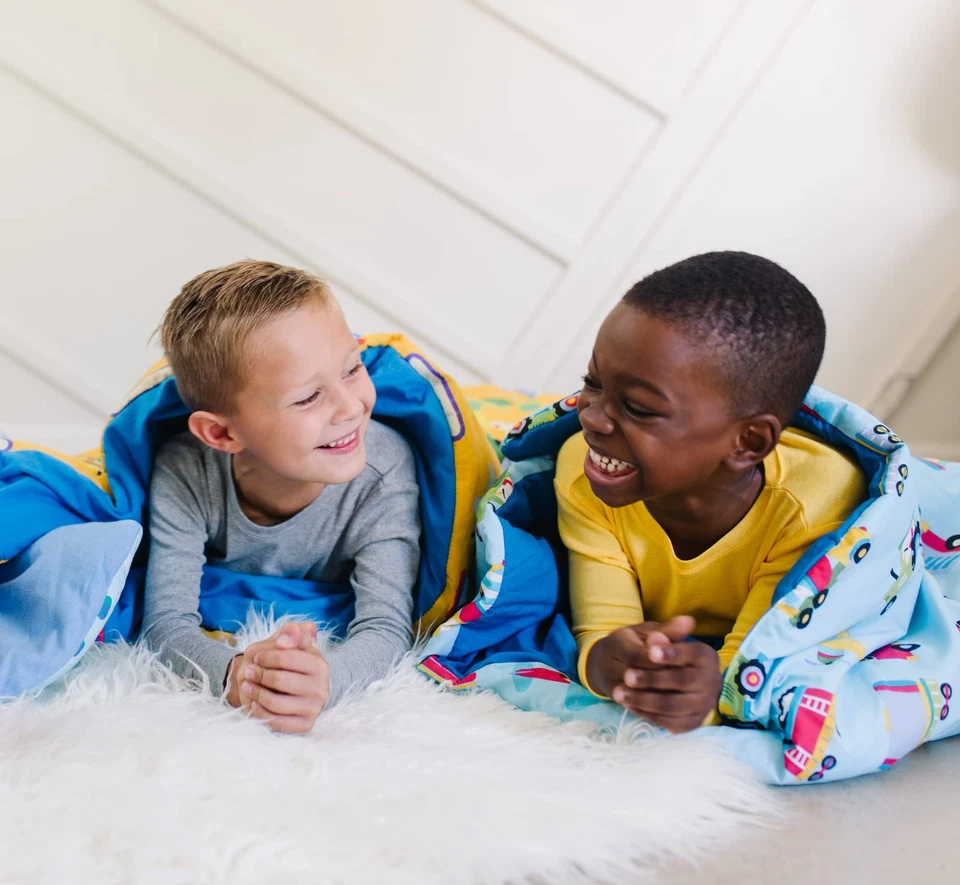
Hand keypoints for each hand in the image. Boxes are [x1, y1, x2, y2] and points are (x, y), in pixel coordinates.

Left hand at [227, 622, 329, 732]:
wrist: (303, 688)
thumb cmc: (295, 663)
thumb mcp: (295, 643)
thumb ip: (292, 633)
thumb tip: (283, 641)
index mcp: (320, 664)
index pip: (285, 657)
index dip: (265, 656)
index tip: (256, 657)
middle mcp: (321, 688)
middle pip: (279, 680)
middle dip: (258, 674)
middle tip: (247, 672)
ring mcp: (314, 708)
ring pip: (275, 703)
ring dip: (255, 693)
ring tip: (246, 685)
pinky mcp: (305, 725)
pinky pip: (276, 722)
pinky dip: (260, 712)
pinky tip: (254, 702)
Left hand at [586, 616, 721, 732]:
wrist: (663, 677)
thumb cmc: (658, 651)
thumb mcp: (657, 635)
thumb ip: (666, 632)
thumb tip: (684, 621)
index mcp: (705, 655)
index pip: (691, 654)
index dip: (672, 653)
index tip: (651, 652)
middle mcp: (711, 681)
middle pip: (681, 681)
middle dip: (652, 679)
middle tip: (627, 676)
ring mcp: (702, 705)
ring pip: (672, 705)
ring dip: (643, 700)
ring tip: (619, 692)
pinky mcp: (690, 723)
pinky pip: (667, 722)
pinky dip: (646, 714)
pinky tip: (628, 703)